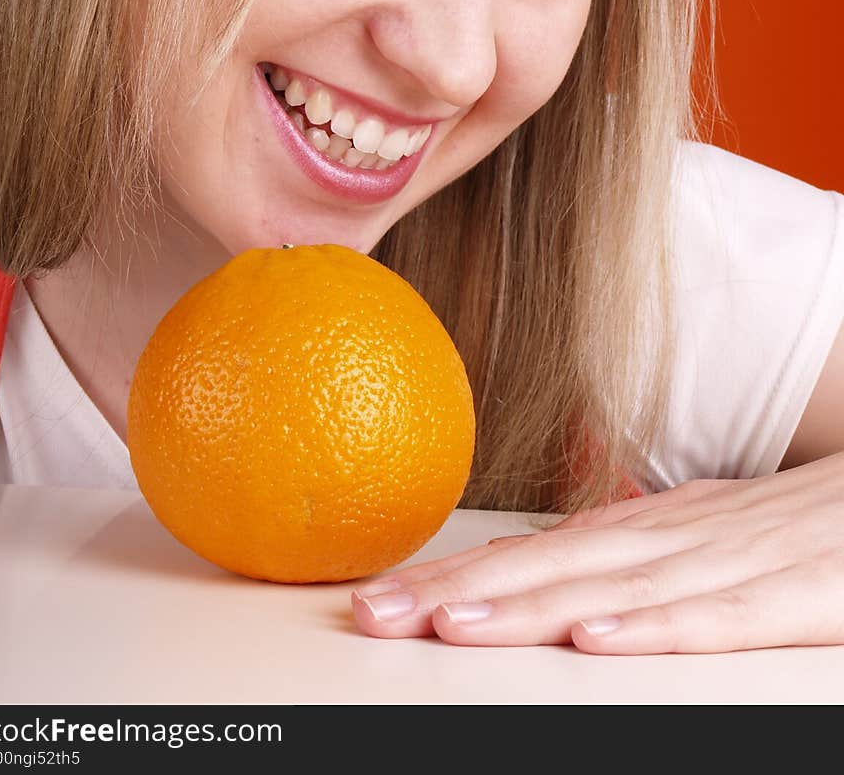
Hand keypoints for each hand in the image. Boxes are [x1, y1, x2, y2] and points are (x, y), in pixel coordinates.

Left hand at [350, 452, 843, 653]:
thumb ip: (614, 549)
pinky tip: (593, 640)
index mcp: (647, 526)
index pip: (535, 552)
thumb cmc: (786, 523)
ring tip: (449, 625)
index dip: (456, 575)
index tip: (381, 595)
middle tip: (377, 612)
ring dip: (527, 607)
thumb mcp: (693, 530)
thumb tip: (524, 562)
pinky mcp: (785, 596)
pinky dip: (650, 629)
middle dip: (459, 593)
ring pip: (611, 589)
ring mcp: (724, 562)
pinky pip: (710, 618)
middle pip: (552, 568)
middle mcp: (670, 538)